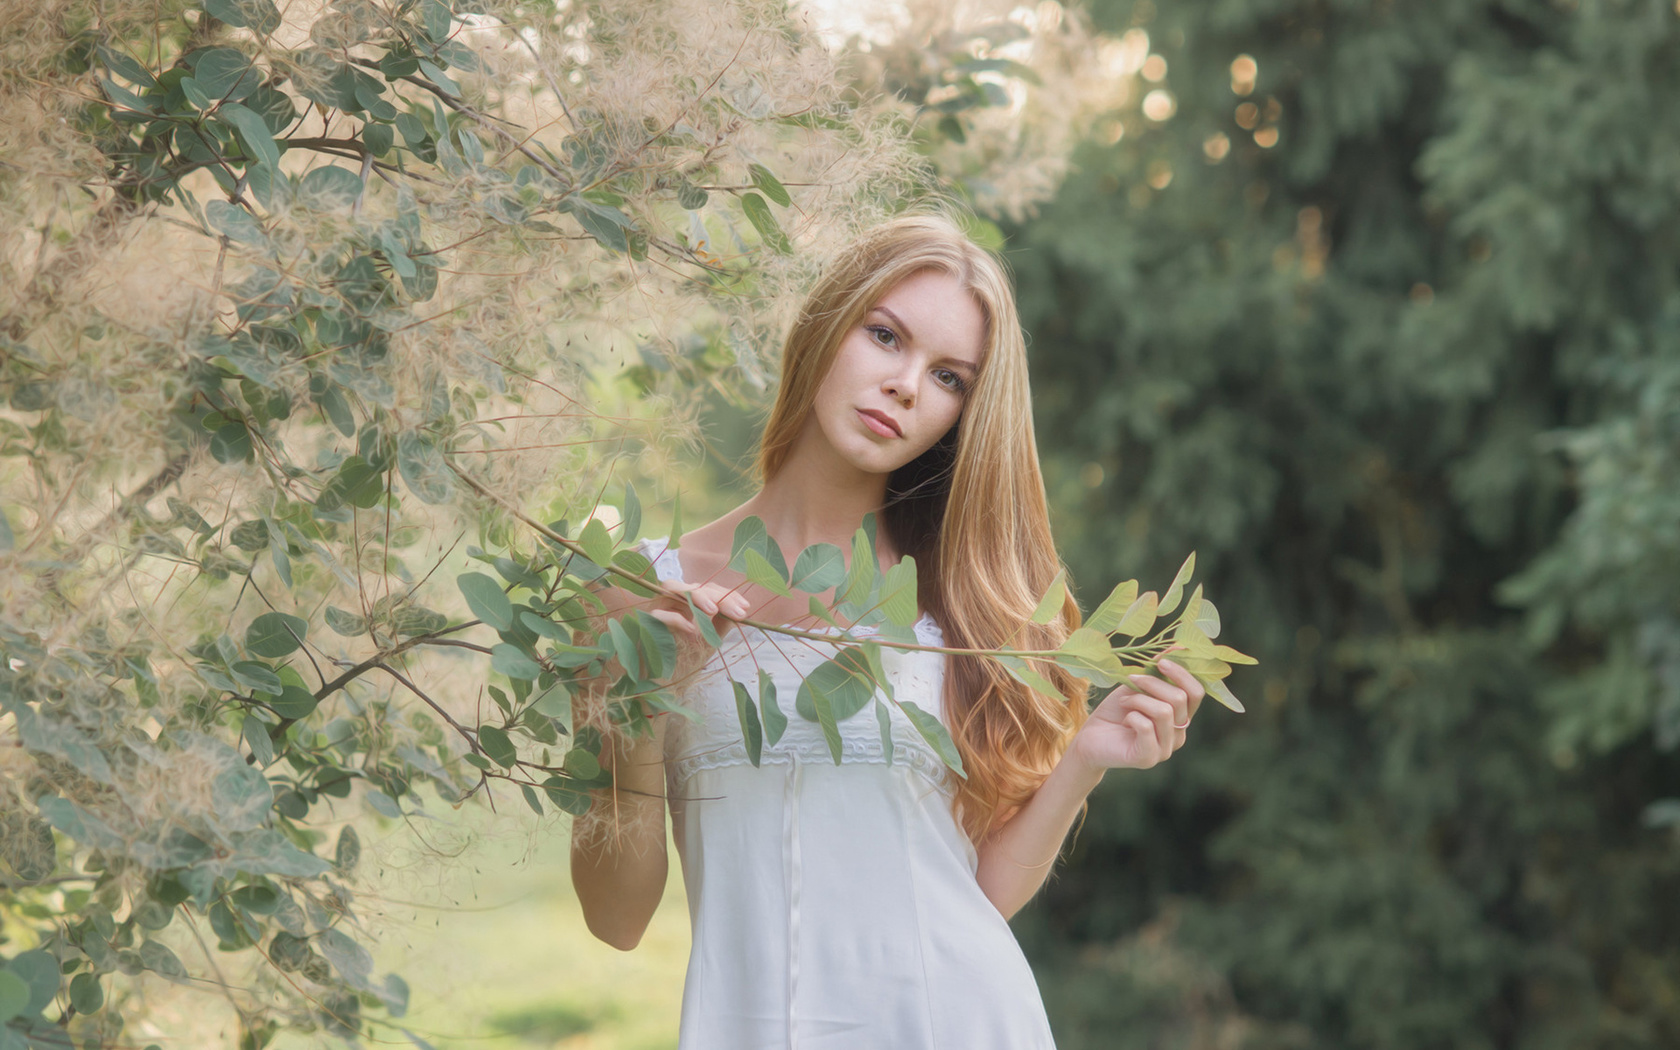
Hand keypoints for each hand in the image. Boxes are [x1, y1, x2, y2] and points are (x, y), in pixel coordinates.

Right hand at [642, 580, 749, 680]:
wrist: (662, 684)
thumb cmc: (684, 660)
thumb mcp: (709, 639)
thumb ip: (722, 623)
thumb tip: (741, 609)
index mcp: (686, 602)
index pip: (707, 587)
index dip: (727, 594)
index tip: (745, 607)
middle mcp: (670, 601)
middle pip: (693, 586)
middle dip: (719, 597)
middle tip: (739, 613)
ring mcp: (655, 610)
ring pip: (671, 587)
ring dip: (695, 596)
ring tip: (714, 610)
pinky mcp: (644, 625)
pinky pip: (658, 614)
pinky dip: (676, 618)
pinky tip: (693, 631)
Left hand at [1067, 656, 1204, 776]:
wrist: (1090, 738)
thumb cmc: (1116, 712)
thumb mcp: (1138, 687)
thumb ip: (1158, 672)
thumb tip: (1178, 647)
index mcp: (1181, 717)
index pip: (1196, 693)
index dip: (1182, 674)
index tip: (1160, 661)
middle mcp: (1178, 735)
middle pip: (1180, 699)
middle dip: (1152, 683)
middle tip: (1131, 680)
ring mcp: (1165, 749)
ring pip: (1164, 711)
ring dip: (1138, 699)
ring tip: (1124, 701)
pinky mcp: (1148, 757)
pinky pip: (1146, 726)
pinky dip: (1132, 715)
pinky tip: (1124, 719)